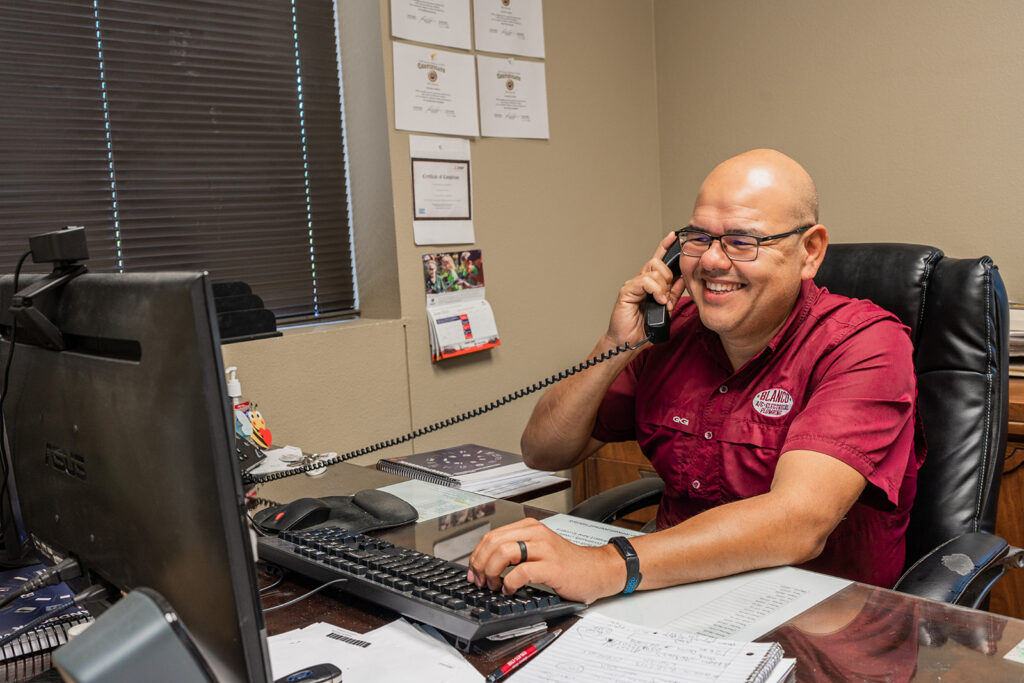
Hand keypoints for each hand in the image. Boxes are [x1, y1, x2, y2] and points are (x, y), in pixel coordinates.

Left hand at [465, 518, 623, 603]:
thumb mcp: (539, 549)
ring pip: (503, 552)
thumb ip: (516, 551)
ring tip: (494, 585)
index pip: (491, 536)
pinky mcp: (552, 567)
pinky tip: (510, 590)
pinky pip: (521, 572)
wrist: (598, 570)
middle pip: (493, 542)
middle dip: (480, 564)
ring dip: (492, 572)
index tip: (474, 571)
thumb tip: (486, 564)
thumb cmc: (569, 564)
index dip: (477, 555)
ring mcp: (544, 549)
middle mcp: (536, 534)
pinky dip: (509, 583)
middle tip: (480, 581)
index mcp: (530, 527)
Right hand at [605, 232, 687, 345]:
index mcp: (649, 283)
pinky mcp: (627, 291)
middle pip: (658, 263)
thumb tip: (684, 278)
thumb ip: (674, 292)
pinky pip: (645, 281)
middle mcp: (640, 281)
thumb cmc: (644, 327)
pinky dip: (655, 290)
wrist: (630, 342)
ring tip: (662, 302)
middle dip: (669, 277)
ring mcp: (632, 285)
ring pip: (653, 271)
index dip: (665, 247)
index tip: (675, 237)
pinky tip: (658, 300)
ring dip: (663, 287)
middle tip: (668, 295)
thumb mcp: (666, 308)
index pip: (658, 260)